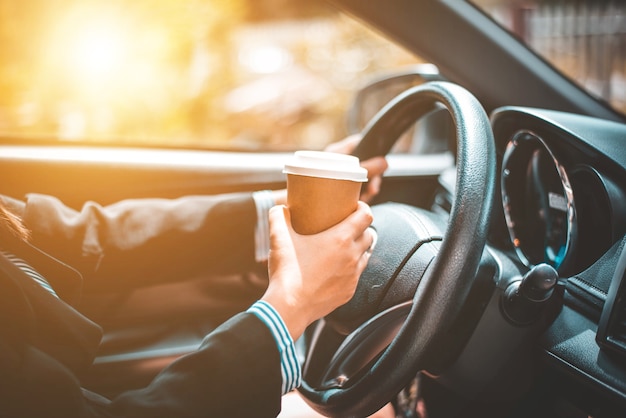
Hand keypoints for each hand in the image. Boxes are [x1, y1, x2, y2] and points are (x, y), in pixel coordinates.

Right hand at [261, 202, 373, 340]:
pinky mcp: (349, 292)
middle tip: (347, 226)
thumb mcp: (279, 238)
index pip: (366, 216)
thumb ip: (279, 217)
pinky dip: (351, 268)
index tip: (354, 206)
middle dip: (361, 228)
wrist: (289, 307)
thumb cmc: (287, 271)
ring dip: (359, 248)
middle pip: (369, 235)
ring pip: (366, 255)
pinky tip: (336, 268)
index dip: (363, 207)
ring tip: (344, 247)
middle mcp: (352, 256)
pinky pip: (356, 275)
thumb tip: (280, 208)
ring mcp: (353, 276)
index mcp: (341, 239)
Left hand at [271, 134, 387, 205]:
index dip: (372, 145)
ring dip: (366, 188)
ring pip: (357, 178)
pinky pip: (349, 187)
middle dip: (372, 177)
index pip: (359, 141)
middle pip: (362, 163)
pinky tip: (358, 203)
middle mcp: (335, 161)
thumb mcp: (343, 175)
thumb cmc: (308, 184)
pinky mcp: (331, 187)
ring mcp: (333, 175)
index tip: (381, 155)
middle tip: (373, 189)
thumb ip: (366, 169)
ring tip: (366, 197)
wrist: (288, 202)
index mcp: (336, 152)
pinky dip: (357, 194)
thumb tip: (386, 162)